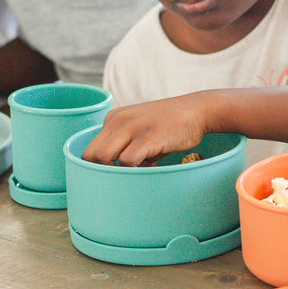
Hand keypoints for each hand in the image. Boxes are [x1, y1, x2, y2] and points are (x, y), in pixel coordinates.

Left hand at [80, 93, 213, 165]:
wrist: (197, 110)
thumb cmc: (170, 125)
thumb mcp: (140, 129)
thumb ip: (126, 147)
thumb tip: (116, 174)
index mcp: (113, 119)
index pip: (90, 149)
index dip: (98, 167)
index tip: (114, 175)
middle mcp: (117, 120)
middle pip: (90, 155)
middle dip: (102, 172)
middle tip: (123, 178)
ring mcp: (131, 127)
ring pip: (103, 158)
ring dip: (117, 172)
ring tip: (138, 172)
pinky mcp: (147, 136)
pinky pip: (127, 162)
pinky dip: (137, 172)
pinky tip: (153, 168)